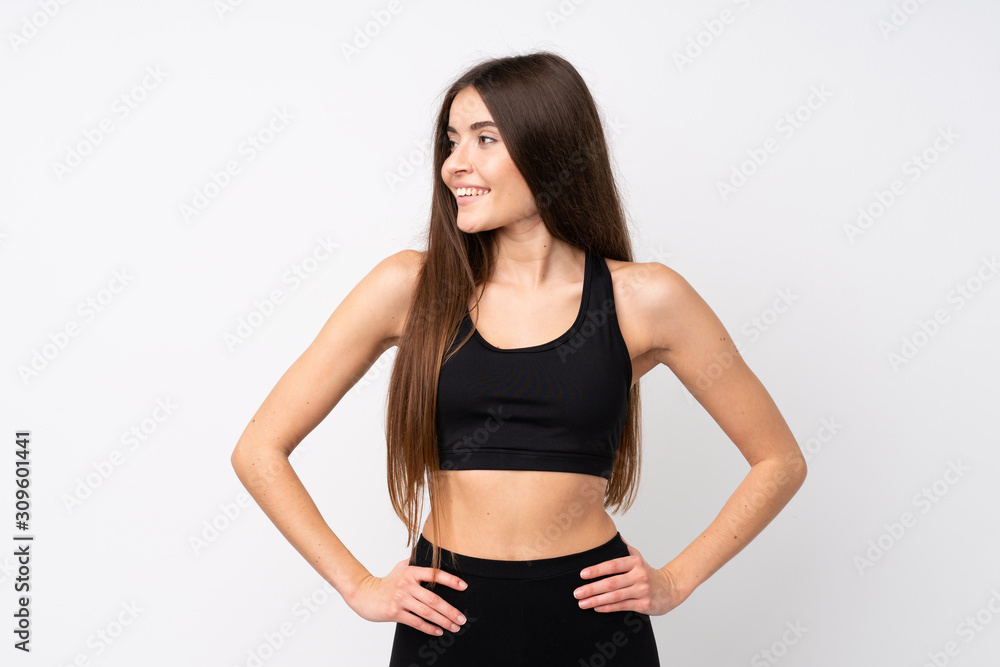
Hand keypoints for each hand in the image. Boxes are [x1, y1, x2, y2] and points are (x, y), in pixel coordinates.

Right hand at [344, 557, 469, 635]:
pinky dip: (429, 628)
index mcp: (411, 572)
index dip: (451, 580)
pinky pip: (416, 622)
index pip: (435, 575)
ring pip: (427, 612)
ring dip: (444, 621)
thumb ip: (414, 562)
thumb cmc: (385, 582)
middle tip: (462, 618)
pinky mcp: (395, 613)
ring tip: (455, 626)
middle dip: (450, 610)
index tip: (464, 587)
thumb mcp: (400, 568)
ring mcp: (401, 599)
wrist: (363, 594)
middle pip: (434, 599)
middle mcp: (407, 585)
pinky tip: (438, 631)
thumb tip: (429, 554)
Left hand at [572, 539, 684, 615]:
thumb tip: (608, 533)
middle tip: (576, 592)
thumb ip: (623, 548)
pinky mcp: (644, 605)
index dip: (597, 570)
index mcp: (635, 562)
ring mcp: (642, 591)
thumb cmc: (648, 572)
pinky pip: (622, 606)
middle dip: (592, 588)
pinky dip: (608, 608)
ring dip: (596, 600)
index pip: (613, 565)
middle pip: (611, 583)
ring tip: (581, 603)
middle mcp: (639, 576)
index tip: (582, 574)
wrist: (670, 589)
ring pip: (615, 596)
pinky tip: (596, 608)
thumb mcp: (637, 557)